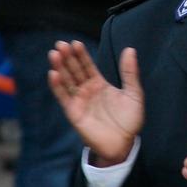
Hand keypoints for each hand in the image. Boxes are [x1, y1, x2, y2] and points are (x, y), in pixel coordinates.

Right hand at [48, 40, 143, 165]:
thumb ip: (129, 72)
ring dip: (59, 67)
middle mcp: (87, 90)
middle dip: (67, 57)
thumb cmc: (130, 120)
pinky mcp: (73, 112)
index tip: (75, 43)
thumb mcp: (134, 93)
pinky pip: (63, 97)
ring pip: (66, 81)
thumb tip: (130, 49)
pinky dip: (57, 86)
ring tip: (54, 54)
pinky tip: (53, 73)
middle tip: (60, 44)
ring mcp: (79, 100)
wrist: (124, 144)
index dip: (81, 54)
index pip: (87, 65)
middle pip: (74, 70)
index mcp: (99, 84)